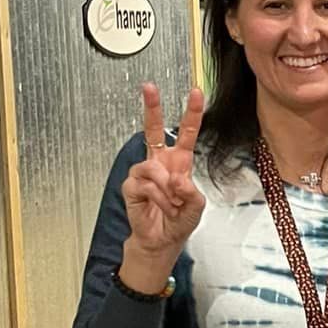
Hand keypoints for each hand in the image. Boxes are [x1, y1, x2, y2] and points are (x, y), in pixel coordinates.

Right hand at [119, 82, 205, 281]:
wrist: (162, 240)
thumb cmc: (179, 221)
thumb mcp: (196, 206)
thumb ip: (191, 192)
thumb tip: (177, 179)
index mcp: (179, 162)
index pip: (185, 133)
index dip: (191, 113)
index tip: (196, 92)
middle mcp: (160, 163)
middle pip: (154, 129)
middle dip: (152, 107)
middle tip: (149, 87)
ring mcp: (144, 173)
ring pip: (153, 167)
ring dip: (166, 189)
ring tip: (171, 202)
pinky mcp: (131, 186)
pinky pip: (144, 185)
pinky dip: (157, 198)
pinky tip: (160, 205)